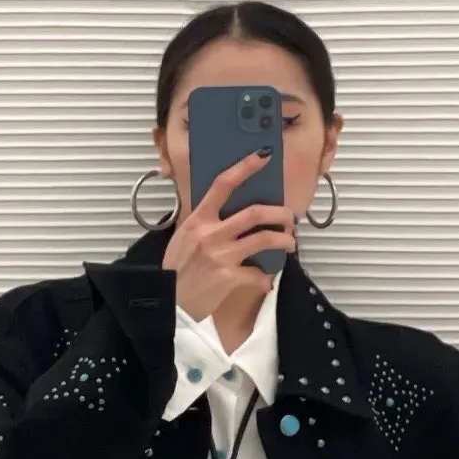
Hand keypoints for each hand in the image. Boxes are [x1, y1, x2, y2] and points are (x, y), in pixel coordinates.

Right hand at [160, 149, 297, 323]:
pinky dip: (265, 277)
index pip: (223, 185)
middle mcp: (211, 234)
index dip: (245, 168)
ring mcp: (221, 256)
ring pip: (263, 240)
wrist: (169, 302)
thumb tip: (229, 214)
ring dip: (283, 240)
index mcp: (198, 219)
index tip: (263, 157)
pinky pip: (257, 274)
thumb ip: (204, 224)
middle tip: (290, 218)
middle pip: (254, 213)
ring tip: (289, 243)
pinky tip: (265, 279)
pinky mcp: (228, 279)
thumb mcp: (184, 237)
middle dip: (279, 213)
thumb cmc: (177, 269)